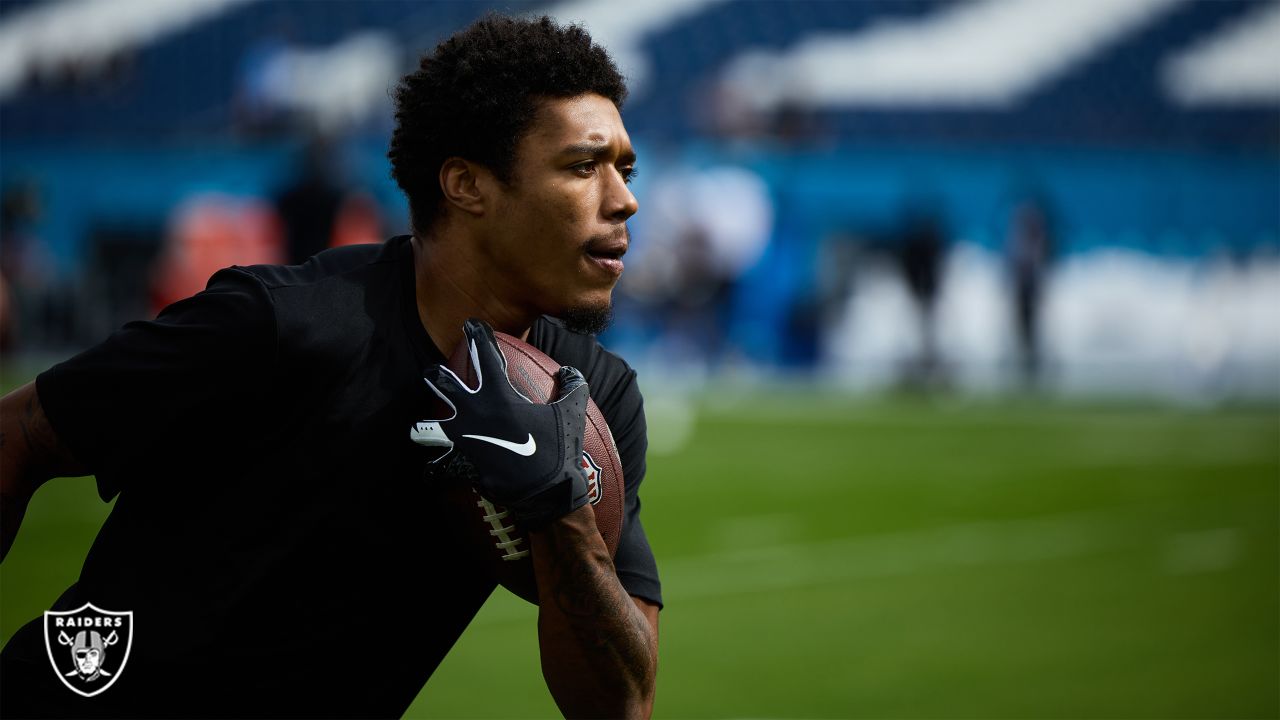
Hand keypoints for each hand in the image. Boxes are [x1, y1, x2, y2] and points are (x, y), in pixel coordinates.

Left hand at [419, 319, 591, 528]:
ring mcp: (462, 441)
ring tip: (419, 428)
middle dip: (436, 375)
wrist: (545, 493)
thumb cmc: (558, 450)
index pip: (484, 355)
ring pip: (428, 429)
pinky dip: (436, 471)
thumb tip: (569, 371)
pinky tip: (434, 471)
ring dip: (424, 427)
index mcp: (498, 396)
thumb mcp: (571, 413)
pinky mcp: (460, 466)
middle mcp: (473, 414)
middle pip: (444, 386)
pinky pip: (439, 469)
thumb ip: (572, 387)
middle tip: (432, 371)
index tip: (471, 325)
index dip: (477, 336)